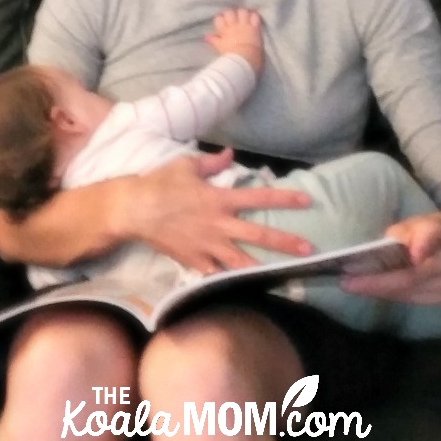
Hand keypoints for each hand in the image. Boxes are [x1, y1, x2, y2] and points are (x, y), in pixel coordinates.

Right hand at [125, 148, 312, 274]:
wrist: (132, 210)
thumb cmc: (159, 184)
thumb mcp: (186, 165)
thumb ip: (212, 162)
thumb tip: (231, 154)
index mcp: (219, 198)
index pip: (258, 197)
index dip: (284, 198)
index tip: (306, 200)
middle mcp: (218, 224)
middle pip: (258, 234)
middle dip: (285, 242)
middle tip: (308, 249)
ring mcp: (207, 245)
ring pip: (241, 261)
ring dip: (264, 267)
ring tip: (284, 276)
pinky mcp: (194, 261)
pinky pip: (215, 273)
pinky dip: (229, 279)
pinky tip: (243, 286)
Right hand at [204, 8, 263, 72]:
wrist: (245, 58)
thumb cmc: (231, 55)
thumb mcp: (220, 47)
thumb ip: (213, 40)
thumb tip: (205, 36)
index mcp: (225, 30)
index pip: (219, 19)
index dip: (220, 19)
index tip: (222, 22)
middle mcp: (234, 25)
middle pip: (229, 13)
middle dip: (230, 14)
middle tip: (232, 18)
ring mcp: (245, 25)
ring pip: (242, 12)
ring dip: (242, 13)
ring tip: (242, 16)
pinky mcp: (255, 27)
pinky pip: (255, 16)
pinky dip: (254, 15)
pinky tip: (253, 17)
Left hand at [339, 215, 440, 303]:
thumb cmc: (428, 230)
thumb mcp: (413, 223)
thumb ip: (399, 236)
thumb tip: (382, 252)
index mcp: (438, 237)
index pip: (425, 246)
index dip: (413, 254)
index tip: (402, 260)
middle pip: (407, 280)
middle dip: (374, 284)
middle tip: (345, 282)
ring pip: (405, 293)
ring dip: (376, 291)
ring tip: (350, 286)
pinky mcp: (440, 298)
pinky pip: (408, 298)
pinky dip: (387, 294)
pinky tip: (368, 289)